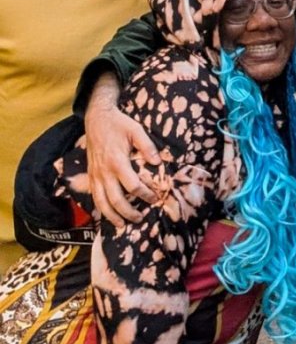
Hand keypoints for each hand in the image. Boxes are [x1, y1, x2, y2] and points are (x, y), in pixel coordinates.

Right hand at [85, 74, 158, 224]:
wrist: (96, 118)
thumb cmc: (118, 124)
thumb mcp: (136, 130)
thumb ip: (147, 146)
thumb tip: (157, 163)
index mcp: (117, 161)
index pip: (132, 185)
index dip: (145, 194)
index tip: (155, 198)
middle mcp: (104, 171)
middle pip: (115, 200)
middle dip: (128, 212)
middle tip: (140, 219)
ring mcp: (95, 175)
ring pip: (101, 202)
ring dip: (111, 216)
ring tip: (122, 225)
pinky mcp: (90, 175)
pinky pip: (94, 196)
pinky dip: (100, 208)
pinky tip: (107, 215)